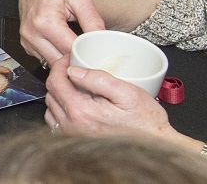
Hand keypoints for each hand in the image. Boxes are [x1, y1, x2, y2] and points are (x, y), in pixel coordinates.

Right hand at [17, 0, 105, 63]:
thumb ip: (92, 20)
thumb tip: (102, 40)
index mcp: (44, 21)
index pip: (71, 50)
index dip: (87, 54)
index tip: (98, 53)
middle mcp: (31, 33)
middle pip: (60, 61)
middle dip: (77, 60)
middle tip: (91, 53)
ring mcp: (26, 40)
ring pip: (52, 64)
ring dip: (67, 61)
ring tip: (79, 49)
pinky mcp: (26, 44)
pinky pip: (45, 58)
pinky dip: (57, 56)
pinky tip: (66, 46)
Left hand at [42, 57, 177, 139]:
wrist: (155, 146)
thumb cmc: (145, 122)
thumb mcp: (127, 92)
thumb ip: (98, 78)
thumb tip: (73, 70)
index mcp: (80, 112)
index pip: (55, 82)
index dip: (59, 65)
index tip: (69, 59)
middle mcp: (72, 126)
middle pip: (51, 94)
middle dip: (60, 78)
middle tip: (75, 70)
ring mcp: (73, 136)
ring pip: (51, 109)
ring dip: (59, 94)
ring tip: (76, 87)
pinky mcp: (77, 142)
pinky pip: (58, 123)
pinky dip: (61, 110)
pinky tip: (76, 104)